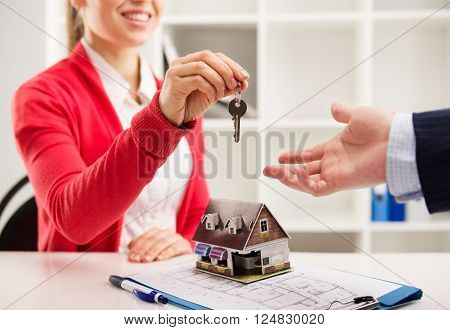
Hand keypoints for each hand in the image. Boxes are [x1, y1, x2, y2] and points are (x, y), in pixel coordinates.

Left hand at [127, 228, 191, 262]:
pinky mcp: (184, 244)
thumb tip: (130, 249)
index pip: (144, 237)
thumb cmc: (167, 253)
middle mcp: (166, 233)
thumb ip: (143, 248)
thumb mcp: (154, 251)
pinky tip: (160, 259)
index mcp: (157, 232)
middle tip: (136, 259)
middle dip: (143, 250)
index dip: (137, 247)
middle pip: (152, 240)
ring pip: (162, 242)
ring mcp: (175, 238)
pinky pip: (174, 248)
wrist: (186, 255)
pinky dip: (166, 253)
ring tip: (146, 260)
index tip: (131, 257)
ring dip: (153, 251)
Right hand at [159, 50, 249, 125]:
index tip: (243, 76)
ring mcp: (176, 71)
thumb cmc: (188, 104)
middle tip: (234, 84)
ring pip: (202, 67)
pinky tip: (211, 97)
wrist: (171, 117)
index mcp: (191, 62)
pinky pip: (196, 80)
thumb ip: (225, 87)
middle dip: (226, 70)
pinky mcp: (174, 83)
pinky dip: (209, 88)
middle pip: (207, 56)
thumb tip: (242, 83)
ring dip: (217, 80)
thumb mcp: (212, 93)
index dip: (231, 64)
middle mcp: (182, 63)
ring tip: (221, 93)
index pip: (214, 56)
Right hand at [263, 103, 394, 195]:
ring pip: (306, 182)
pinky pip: (316, 188)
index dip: (294, 156)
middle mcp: (334, 163)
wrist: (397, 140)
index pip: (309, 156)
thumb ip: (343, 113)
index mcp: (336, 148)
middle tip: (269, 169)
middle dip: (285, 171)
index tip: (280, 156)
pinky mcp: (339, 182)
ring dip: (289, 178)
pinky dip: (302, 184)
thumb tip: (334, 107)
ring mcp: (336, 173)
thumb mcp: (358, 115)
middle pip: (304, 171)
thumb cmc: (384, 127)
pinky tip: (290, 175)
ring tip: (272, 172)